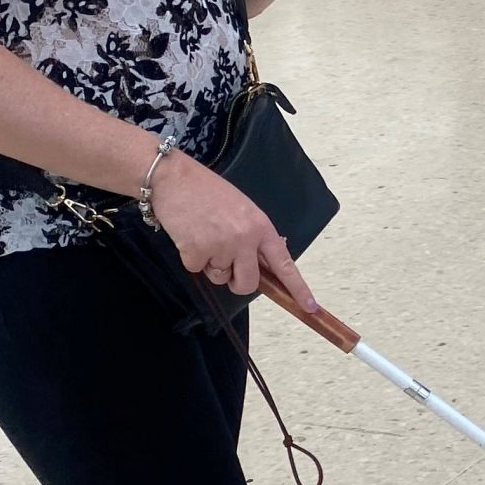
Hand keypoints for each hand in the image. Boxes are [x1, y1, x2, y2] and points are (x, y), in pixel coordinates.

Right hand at [150, 154, 312, 308]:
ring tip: (203, 236)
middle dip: (237, 282)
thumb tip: (262, 263)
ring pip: (220, 278)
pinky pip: (196, 269)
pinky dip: (191, 258)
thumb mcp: (242, 209)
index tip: (310, 306)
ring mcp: (221, 246)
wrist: (174, 178)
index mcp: (261, 227)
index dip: (298, 288)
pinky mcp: (196, 251)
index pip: (285, 263)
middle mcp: (245, 238)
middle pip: (248, 284)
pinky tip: (189, 235)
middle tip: (227, 268)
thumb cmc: (207, 191)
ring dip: (211, 264)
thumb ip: (254, 236)